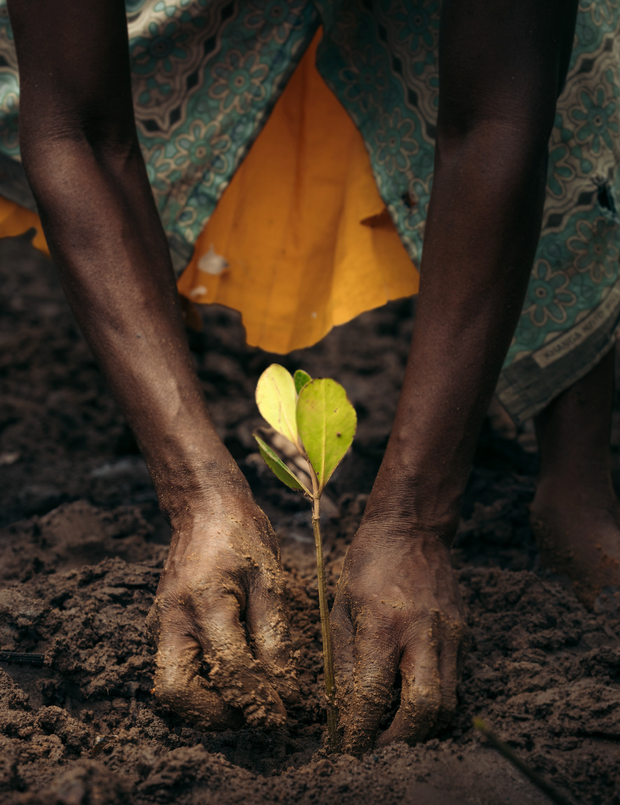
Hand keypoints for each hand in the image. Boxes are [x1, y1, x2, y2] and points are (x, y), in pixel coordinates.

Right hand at [147, 494, 298, 729]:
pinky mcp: (160, 624)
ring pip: (170, 685)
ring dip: (205, 703)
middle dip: (214, 714)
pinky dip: (199, 684)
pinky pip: (173, 668)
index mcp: (205, 601)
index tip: (282, 712)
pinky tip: (231, 673)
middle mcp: (173, 617)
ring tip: (245, 696)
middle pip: (176, 692)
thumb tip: (284, 688)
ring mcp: (160, 621)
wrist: (204, 507)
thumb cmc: (241, 537)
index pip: (230, 668)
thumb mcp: (269, 580)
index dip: (259, 697)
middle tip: (251, 712)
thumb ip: (273, 636)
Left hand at [331, 521, 468, 753]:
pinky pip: (454, 681)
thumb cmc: (368, 565)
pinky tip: (412, 698)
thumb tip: (342, 708)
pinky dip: (434, 700)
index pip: (373, 695)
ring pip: (447, 703)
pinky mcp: (462, 634)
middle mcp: (422, 633)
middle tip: (378, 749)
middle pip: (424, 711)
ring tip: (395, 731)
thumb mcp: (341, 606)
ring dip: (421, 728)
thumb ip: (344, 660)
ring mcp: (449, 634)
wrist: (413, 529)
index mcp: (383, 624)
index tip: (348, 749)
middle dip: (400, 742)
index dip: (359, 731)